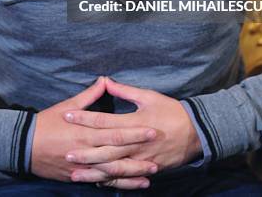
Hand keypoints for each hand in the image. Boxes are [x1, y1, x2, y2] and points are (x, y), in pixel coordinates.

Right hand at [31, 76, 157, 186]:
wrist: (25, 146)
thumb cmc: (47, 122)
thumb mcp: (67, 105)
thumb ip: (89, 96)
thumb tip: (104, 79)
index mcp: (85, 132)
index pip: (115, 132)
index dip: (135, 131)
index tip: (152, 128)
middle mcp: (86, 151)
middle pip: (117, 153)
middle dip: (139, 151)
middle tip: (159, 148)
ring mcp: (84, 167)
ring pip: (113, 171)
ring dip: (134, 171)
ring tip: (153, 169)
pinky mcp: (80, 177)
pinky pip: (103, 182)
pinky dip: (121, 184)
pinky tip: (136, 184)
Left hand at [63, 77, 202, 188]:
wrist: (196, 132)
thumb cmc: (170, 110)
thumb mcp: (148, 96)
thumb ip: (125, 90)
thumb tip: (105, 80)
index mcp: (133, 123)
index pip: (103, 121)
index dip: (84, 118)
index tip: (67, 116)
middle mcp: (135, 143)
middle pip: (104, 149)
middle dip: (84, 151)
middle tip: (65, 153)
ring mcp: (141, 159)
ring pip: (113, 168)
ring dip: (93, 171)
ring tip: (75, 173)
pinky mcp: (147, 168)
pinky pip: (126, 177)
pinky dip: (111, 181)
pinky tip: (96, 182)